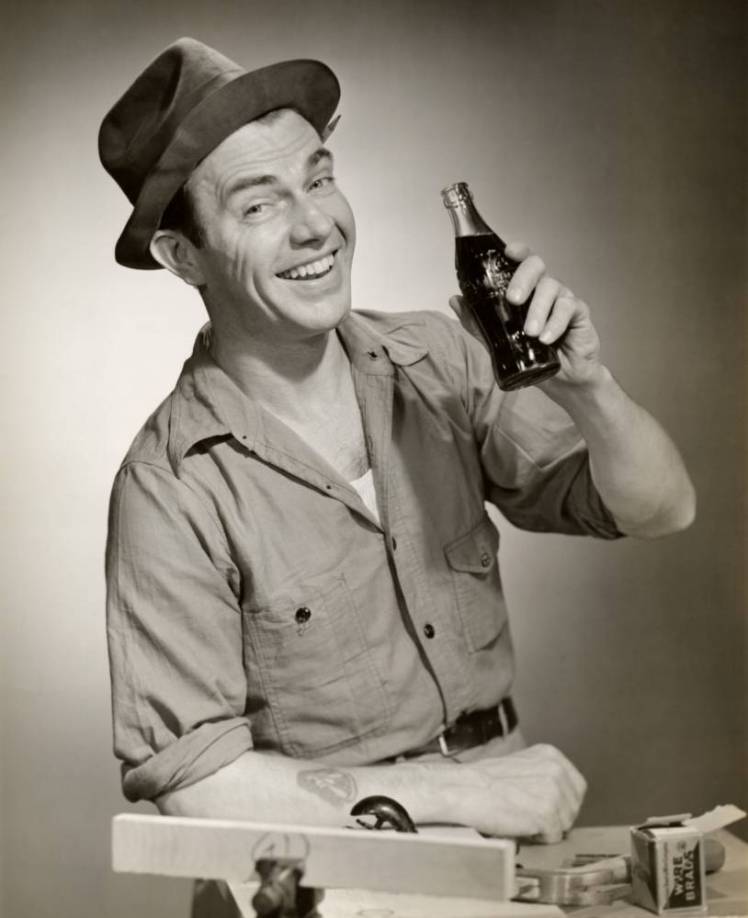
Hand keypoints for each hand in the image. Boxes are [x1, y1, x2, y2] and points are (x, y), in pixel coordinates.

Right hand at [433, 743, 586, 842]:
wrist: (463, 788)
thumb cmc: (484, 781)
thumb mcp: (521, 766)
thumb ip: (542, 775)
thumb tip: (558, 798)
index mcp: (551, 754)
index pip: (576, 787)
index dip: (561, 803)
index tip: (542, 807)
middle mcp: (556, 769)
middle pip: (573, 807)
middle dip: (556, 817)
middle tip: (528, 815)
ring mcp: (554, 790)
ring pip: (565, 824)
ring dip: (546, 828)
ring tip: (521, 819)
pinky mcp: (546, 812)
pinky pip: (553, 836)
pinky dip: (538, 838)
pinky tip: (519, 826)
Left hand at [449, 241, 602, 388]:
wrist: (562, 378)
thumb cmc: (531, 353)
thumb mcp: (498, 340)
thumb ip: (477, 321)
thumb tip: (454, 300)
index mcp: (527, 288)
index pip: (522, 261)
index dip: (518, 251)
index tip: (508, 252)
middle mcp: (545, 287)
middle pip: (537, 266)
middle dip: (523, 279)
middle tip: (513, 300)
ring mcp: (563, 298)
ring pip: (552, 289)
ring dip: (538, 310)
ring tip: (530, 333)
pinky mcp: (579, 313)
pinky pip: (568, 309)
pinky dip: (556, 323)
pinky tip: (546, 338)